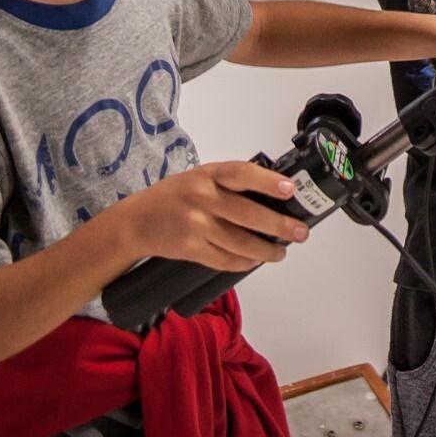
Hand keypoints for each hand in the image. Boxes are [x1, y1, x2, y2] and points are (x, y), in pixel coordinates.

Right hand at [122, 161, 309, 271]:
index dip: (268, 182)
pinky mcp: (189, 249)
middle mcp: (201, 197)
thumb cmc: (174, 196)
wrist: (135, 222)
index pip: (242, 174)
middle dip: (279, 225)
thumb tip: (273, 196)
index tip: (290, 190)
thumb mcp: (199, 178)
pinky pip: (224, 259)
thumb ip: (229, 184)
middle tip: (300, 232)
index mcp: (207, 174)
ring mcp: (195, 225)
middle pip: (247, 213)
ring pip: (240, 242)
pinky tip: (254, 261)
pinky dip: (244, 262)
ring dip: (266, 250)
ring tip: (281, 252)